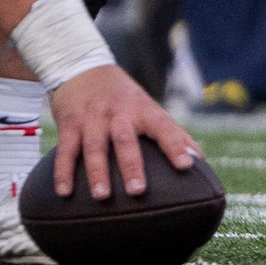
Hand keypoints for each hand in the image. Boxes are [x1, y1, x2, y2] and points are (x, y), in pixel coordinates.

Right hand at [35, 65, 201, 205]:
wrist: (81, 68)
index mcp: (143, 110)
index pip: (163, 127)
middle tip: (138, 191)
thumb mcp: (150, 109)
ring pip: (94, 146)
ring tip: (101, 197)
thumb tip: (201, 162)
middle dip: (130, 165)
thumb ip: (175, 134)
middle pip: (125, 139)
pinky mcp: (69, 123)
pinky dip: (63, 171)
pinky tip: (64, 192)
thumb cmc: (125, 100)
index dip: (175, 145)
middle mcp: (117, 113)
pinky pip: (66, 149)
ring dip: (97, 171)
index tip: (186, 165)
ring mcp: (91, 118)